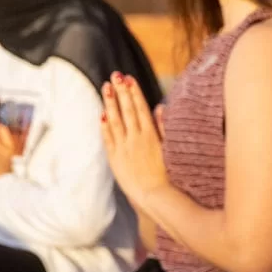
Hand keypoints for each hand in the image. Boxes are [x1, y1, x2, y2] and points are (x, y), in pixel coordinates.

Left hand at [101, 72, 169, 208]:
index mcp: (150, 134)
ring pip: (114, 120)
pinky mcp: (115, 159)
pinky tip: (102, 114)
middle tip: (114, 75)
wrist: (155, 196)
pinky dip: (104, 125)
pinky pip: (108, 138)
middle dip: (120, 91)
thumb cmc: (167, 174)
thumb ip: (163, 127)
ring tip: (105, 87)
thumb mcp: (169, 148)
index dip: (134, 92)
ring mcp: (124, 148)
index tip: (128, 78)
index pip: (140, 107)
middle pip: (126, 110)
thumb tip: (160, 107)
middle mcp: (136, 138)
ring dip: (109, 102)